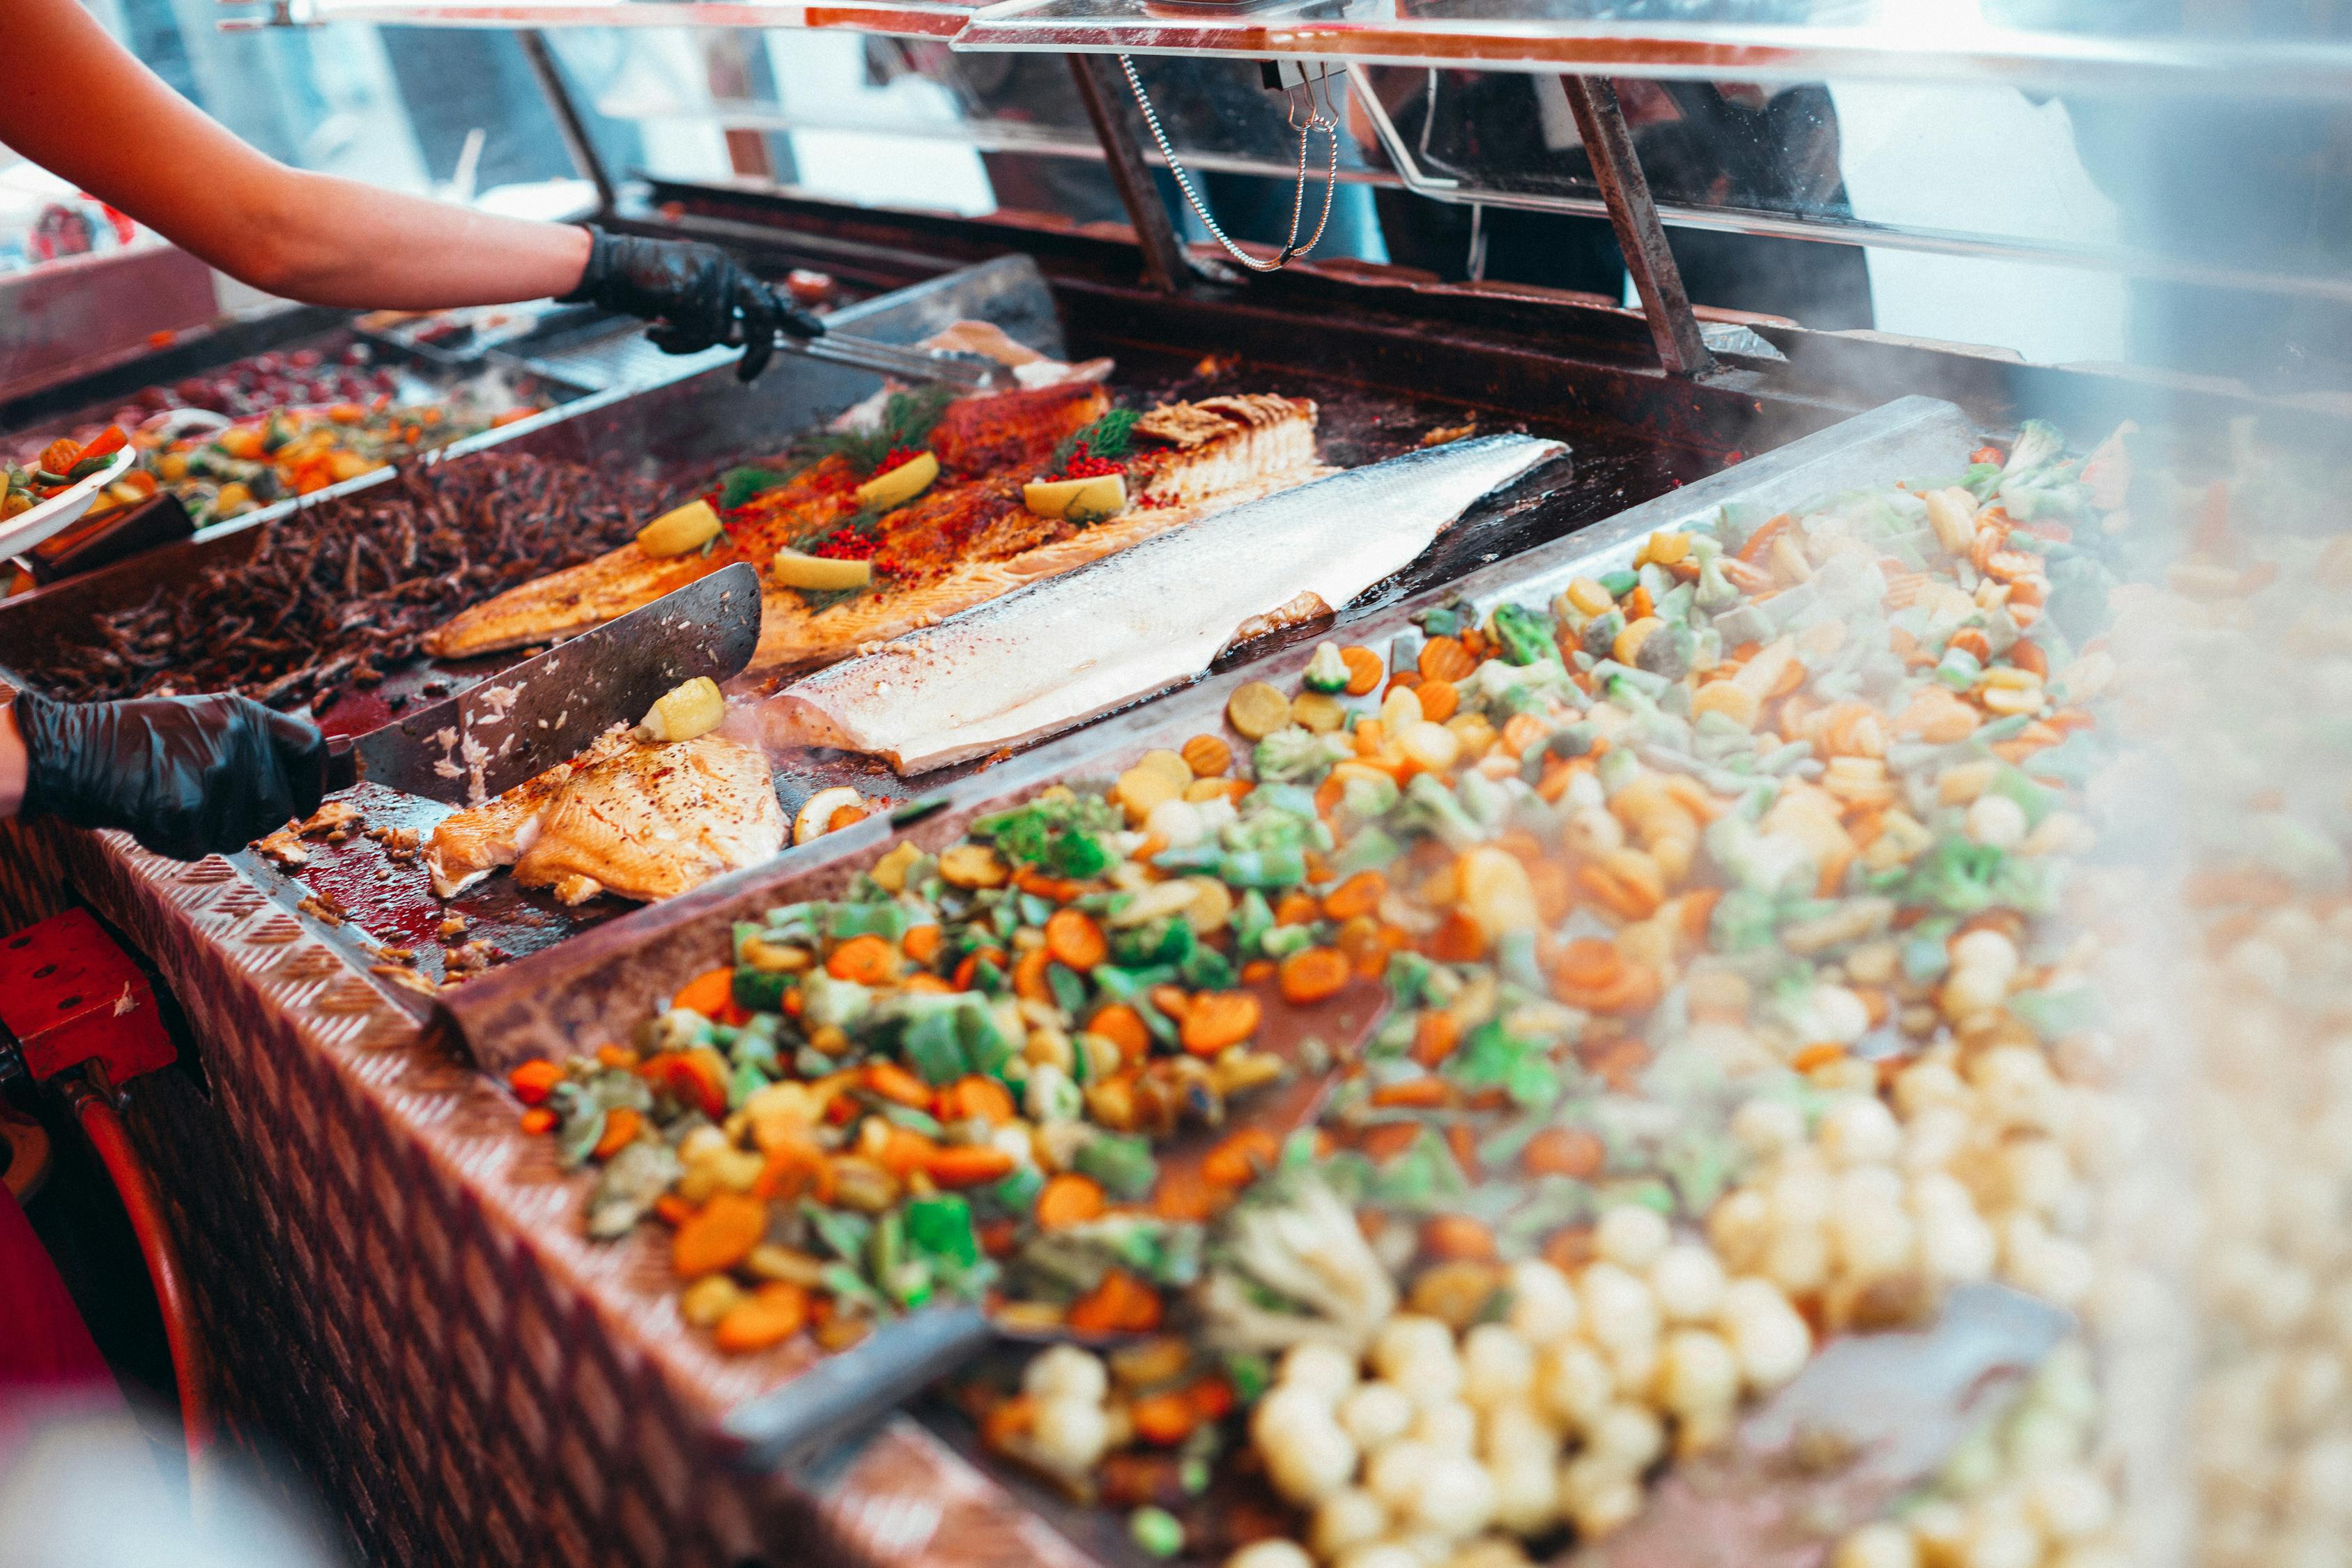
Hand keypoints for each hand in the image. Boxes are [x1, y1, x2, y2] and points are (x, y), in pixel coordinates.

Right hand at [12, 690, 326, 860]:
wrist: (68, 751)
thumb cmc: (135, 743)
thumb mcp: (201, 723)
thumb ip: (251, 744)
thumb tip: (317, 772)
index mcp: (242, 713)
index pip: (309, 747)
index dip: (314, 783)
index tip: (303, 805)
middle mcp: (236, 739)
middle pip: (277, 807)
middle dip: (248, 819)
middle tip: (205, 807)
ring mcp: (213, 773)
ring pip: (241, 834)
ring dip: (208, 832)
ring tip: (170, 803)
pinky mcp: (186, 807)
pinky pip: (199, 846)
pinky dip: (173, 842)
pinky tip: (148, 816)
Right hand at [560, 224, 823, 382]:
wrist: (608, 266)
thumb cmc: (643, 286)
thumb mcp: (686, 301)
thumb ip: (715, 316)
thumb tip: (736, 342)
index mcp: (725, 270)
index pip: (767, 297)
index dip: (794, 317)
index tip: (817, 334)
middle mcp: (723, 269)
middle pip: (760, 316)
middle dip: (758, 353)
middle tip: (746, 377)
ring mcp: (708, 276)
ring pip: (717, 335)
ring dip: (688, 346)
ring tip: (661, 332)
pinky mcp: (690, 288)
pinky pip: (696, 335)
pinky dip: (674, 343)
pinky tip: (653, 330)